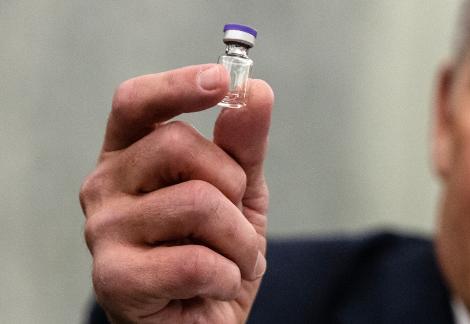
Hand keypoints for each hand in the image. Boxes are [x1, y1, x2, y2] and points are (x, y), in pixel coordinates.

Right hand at [80, 64, 273, 322]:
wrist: (203, 321)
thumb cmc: (216, 251)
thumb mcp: (240, 192)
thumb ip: (244, 144)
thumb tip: (255, 90)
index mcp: (129, 157)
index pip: (136, 102)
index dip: (177, 84)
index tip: (222, 79)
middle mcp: (104, 187)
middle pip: (175, 143)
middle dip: (232, 182)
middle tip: (236, 217)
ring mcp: (103, 232)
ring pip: (196, 202)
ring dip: (240, 240)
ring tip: (236, 260)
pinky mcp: (113, 278)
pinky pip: (195, 260)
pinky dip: (228, 275)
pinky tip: (218, 285)